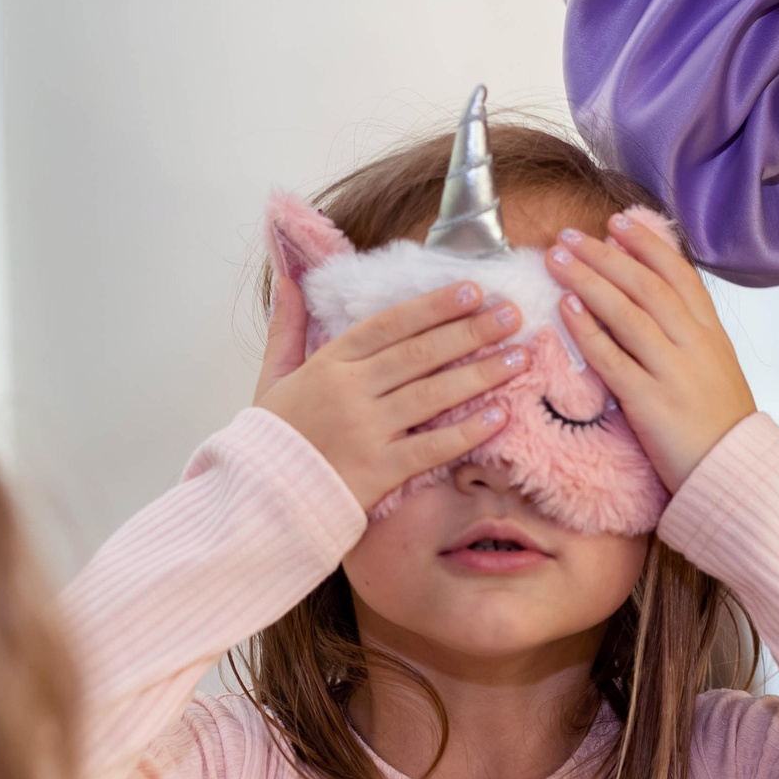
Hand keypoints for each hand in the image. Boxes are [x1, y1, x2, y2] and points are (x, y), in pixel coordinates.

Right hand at [256, 276, 525, 510]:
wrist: (259, 498)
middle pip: (421, 353)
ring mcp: (368, 431)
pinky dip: (468, 431)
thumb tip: (289, 279)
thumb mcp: (272, 376)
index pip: (390, 324)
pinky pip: (433, 447)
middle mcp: (351, 391)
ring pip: (435, 394)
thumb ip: (287, 327)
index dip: (434, 306)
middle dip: (472, 331)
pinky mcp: (381, 470)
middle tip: (512, 313)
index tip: (473, 290)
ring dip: (482, 373)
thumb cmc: (272, 437)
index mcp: (328, 363)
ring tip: (520, 357)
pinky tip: (501, 415)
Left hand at [546, 214, 757, 491]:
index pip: (680, 275)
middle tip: (571, 235)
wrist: (736, 473)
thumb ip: (689, 332)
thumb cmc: (718, 424)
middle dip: (607, 255)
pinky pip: (613, 359)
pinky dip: (589, 331)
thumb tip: (651, 296)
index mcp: (712, 334)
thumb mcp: (716, 366)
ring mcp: (673, 373)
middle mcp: (695, 345)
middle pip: (647, 286)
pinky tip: (566, 308)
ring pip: (628, 314)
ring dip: (590, 281)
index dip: (647, 245)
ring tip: (559, 261)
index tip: (618, 223)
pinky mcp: (650, 404)